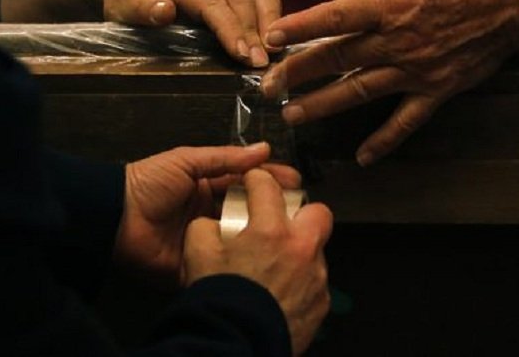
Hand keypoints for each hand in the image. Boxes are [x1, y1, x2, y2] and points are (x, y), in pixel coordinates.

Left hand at [90, 0, 281, 66]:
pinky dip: (275, 12)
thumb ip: (141, 8)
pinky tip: (278, 37)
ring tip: (278, 53)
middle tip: (264, 64)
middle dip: (255, 33)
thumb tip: (164, 12)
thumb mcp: (122, 3)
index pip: (214, 4)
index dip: (232, 30)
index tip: (244, 56)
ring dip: (271, 22)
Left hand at [114, 142, 300, 288]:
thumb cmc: (149, 183)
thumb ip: (225, 157)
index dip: (272, 182)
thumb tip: (265, 149)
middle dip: (275, 213)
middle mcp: (214, 215)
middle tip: (302, 215)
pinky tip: (266, 264)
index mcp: (211, 188)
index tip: (299, 184)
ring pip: (243, 241)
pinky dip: (242, 266)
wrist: (114, 218)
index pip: (249, 183)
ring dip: (264, 240)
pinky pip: (224, 266)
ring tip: (292, 240)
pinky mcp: (200, 266)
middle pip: (250, 213)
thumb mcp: (187, 161)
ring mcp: (208, 242)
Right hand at [183, 169, 332, 355]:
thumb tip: (213, 223)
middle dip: (301, 212)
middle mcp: (300, 249)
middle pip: (318, 212)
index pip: (268, 185)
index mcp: (270, 231)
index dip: (257, 178)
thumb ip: (206, 226)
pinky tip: (281, 290)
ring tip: (277, 262)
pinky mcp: (321, 302)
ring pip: (318, 249)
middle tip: (282, 221)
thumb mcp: (197, 253)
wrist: (233, 344)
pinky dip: (301, 280)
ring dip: (301, 249)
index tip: (253, 183)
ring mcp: (315, 277)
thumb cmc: (219, 301)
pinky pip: (316, 281)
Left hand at [261, 0, 518, 165]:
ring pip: (359, 92)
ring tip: (294, 115)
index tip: (271, 39)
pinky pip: (406, 122)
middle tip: (267, 88)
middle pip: (336, 59)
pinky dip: (385, 141)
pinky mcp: (437, 90)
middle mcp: (396, 41)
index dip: (298, 29)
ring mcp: (416, 70)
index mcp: (388, 4)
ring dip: (323, 106)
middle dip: (297, 74)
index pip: (332, 19)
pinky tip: (364, 158)